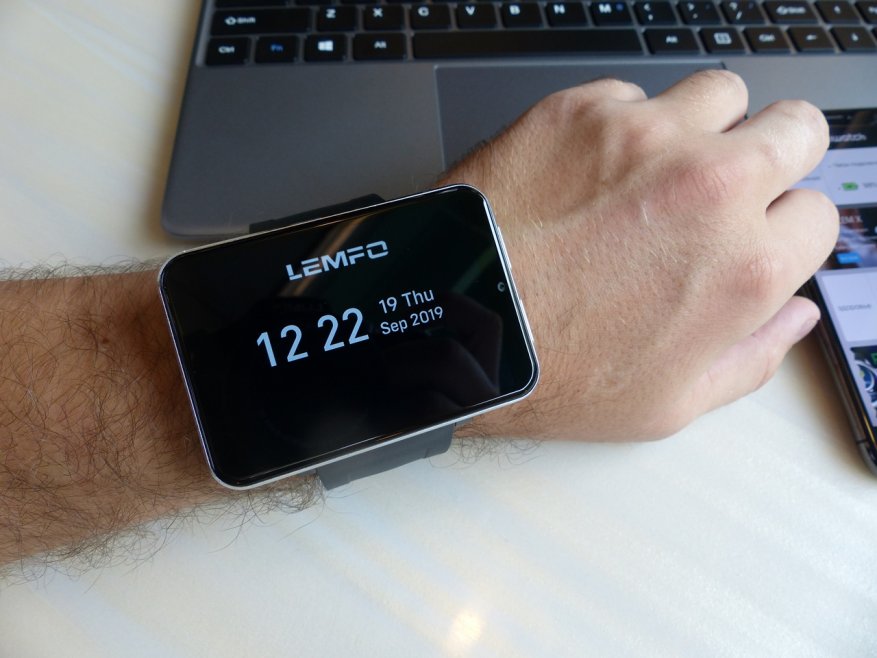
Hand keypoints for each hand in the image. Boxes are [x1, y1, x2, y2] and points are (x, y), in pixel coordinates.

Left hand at [442, 70, 838, 440]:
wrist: (450, 324)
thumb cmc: (548, 371)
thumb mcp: (668, 403)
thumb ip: (751, 356)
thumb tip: (793, 316)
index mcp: (744, 267)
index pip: (818, 214)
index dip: (782, 230)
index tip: (750, 237)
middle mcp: (709, 188)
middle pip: (796, 129)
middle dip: (772, 157)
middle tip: (725, 188)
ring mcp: (644, 138)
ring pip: (722, 94)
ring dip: (702, 128)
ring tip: (655, 171)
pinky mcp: (582, 111)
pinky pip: (632, 94)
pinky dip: (620, 125)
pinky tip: (588, 169)